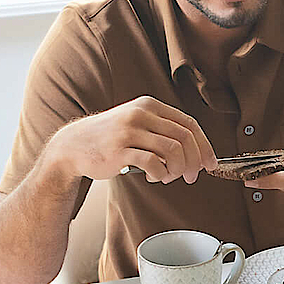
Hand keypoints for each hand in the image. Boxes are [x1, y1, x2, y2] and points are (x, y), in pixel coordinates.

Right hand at [44, 96, 216, 183]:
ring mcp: (130, 130)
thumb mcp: (137, 124)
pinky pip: (153, 164)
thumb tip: (197, 154)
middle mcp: (142, 114)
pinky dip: (160, 174)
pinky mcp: (120, 149)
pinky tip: (154, 177)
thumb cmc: (111, 139)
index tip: (209, 164)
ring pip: (173, 151)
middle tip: (191, 177)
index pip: (189, 124)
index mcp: (150, 105)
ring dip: (177, 170)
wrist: (74, 145)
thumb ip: (163, 133)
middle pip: (185, 138)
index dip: (204, 146)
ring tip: (168, 177)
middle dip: (194, 162)